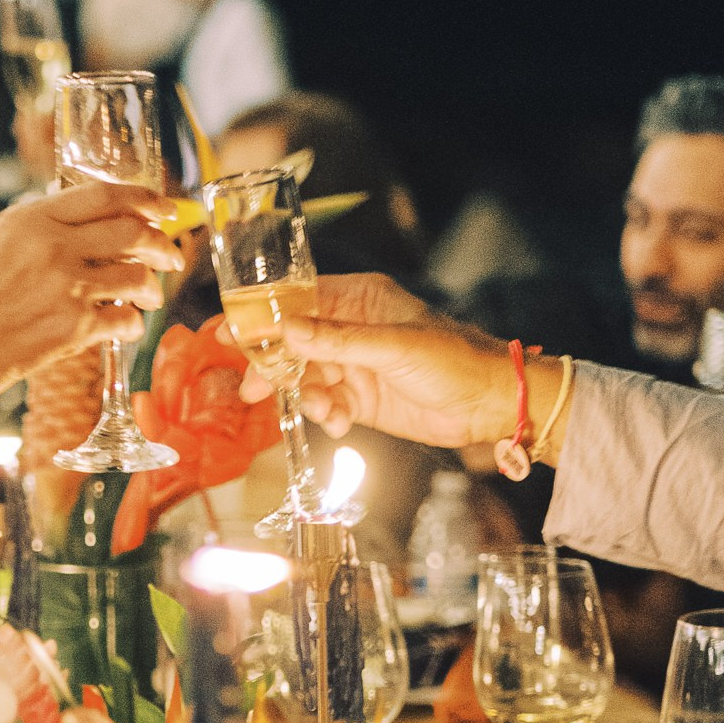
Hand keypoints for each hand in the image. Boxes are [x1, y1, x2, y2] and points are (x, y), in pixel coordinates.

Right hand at [0, 182, 183, 429]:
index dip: (145, 200)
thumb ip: (47, 226)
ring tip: (151, 296)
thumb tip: (101, 221)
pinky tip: (124, 326)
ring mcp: (65, 287)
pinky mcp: (73, 328)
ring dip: (153, 288)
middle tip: (171, 255)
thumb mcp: (2, 240)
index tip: (164, 208)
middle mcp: (52, 247)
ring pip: (138, 277)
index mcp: (32, 219)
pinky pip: (126, 320)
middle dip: (162, 245)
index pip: (105, 196)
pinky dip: (133, 325)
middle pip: (133, 233)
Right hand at [235, 272, 515, 444]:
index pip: (299, 300)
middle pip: (293, 342)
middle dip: (274, 365)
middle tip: (255, 388)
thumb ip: (337, 340)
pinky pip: (324, 404)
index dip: (263, 316)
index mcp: (360, 299)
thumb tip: (287, 329)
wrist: (490, 404)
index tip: (233, 333)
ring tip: (323, 411)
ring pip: (305, 377)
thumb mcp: (393, 347)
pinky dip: (324, 415)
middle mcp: (352, 328)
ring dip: (304, 396)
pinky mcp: (360, 398)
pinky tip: (339, 423)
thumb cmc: (455, 360)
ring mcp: (354, 364)